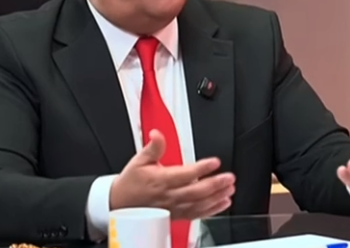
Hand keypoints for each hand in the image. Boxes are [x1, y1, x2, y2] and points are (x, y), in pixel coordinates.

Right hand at [110, 129, 235, 218]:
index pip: (185, 174)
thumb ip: (153, 147)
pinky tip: (223, 203)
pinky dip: (212, 210)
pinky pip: (196, 214)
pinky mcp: (176, 215)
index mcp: (161, 180)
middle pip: (196, 191)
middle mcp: (169, 195)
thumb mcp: (139, 160)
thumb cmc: (131, 182)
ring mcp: (174, 207)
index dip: (201, 168)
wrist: (120, 204)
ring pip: (199, 204)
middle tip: (229, 177)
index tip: (215, 162)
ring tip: (229, 189)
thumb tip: (157, 133)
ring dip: (216, 197)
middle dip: (215, 184)